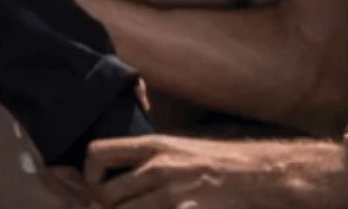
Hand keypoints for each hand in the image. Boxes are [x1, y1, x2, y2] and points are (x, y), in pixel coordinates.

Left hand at [87, 135, 338, 207]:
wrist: (257, 174)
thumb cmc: (217, 161)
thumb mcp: (178, 146)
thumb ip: (148, 157)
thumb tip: (119, 170)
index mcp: (153, 145)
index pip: (98, 152)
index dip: (90, 173)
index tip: (98, 186)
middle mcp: (157, 166)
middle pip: (105, 193)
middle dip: (106, 207)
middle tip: (115, 208)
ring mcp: (171, 192)